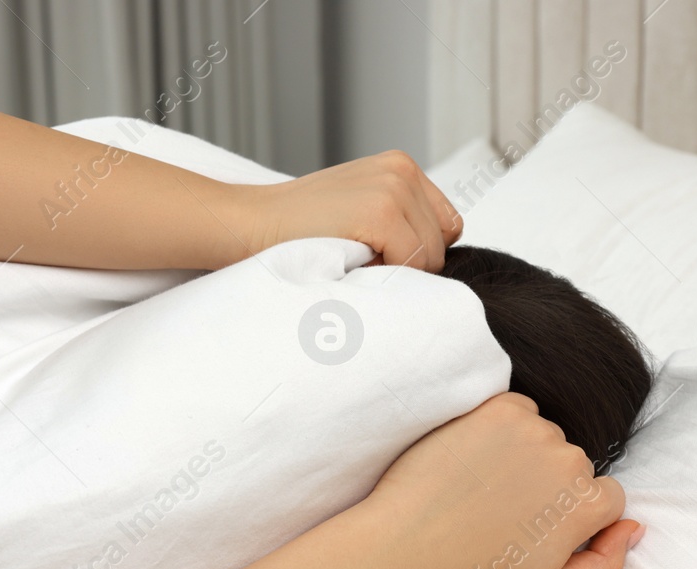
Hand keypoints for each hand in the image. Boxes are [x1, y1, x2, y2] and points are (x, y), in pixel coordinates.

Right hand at [228, 150, 464, 271]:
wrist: (250, 223)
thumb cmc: (297, 229)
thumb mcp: (357, 208)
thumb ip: (399, 219)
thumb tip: (437, 258)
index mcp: (401, 166)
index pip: (446, 225)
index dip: (416, 249)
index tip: (376, 251)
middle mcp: (403, 170)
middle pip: (443, 242)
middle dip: (408, 261)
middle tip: (359, 255)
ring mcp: (394, 188)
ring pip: (430, 257)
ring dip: (395, 270)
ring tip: (353, 256)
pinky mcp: (382, 210)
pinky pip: (410, 262)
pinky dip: (382, 274)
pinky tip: (349, 259)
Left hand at [366, 393, 643, 568]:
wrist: (409, 541)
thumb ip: (605, 568)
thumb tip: (634, 528)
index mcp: (589, 504)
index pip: (605, 497)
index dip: (571, 514)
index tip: (535, 526)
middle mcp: (571, 461)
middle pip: (574, 465)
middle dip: (546, 485)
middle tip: (501, 511)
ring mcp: (535, 430)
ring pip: (544, 437)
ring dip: (522, 455)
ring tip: (483, 488)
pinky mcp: (499, 409)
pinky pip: (517, 410)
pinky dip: (501, 428)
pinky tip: (475, 459)